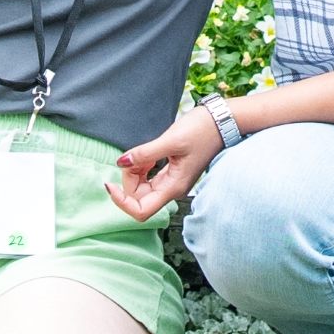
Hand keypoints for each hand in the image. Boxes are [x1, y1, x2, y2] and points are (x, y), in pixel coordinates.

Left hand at [108, 96, 245, 222]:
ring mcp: (172, 182)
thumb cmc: (202, 131)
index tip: (110, 184)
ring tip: (145, 153)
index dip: (121, 202)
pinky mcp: (172, 172)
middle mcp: (172, 189)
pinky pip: (149, 177)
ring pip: (142, 187)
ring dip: (135, 171)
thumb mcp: (170, 140)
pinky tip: (149, 154)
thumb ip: (144, 153)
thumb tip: (121, 162)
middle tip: (134, 156)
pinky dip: (143, 166)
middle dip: (129, 179)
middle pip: (138, 198)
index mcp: (173, 188)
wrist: (223, 122)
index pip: (140, 211)